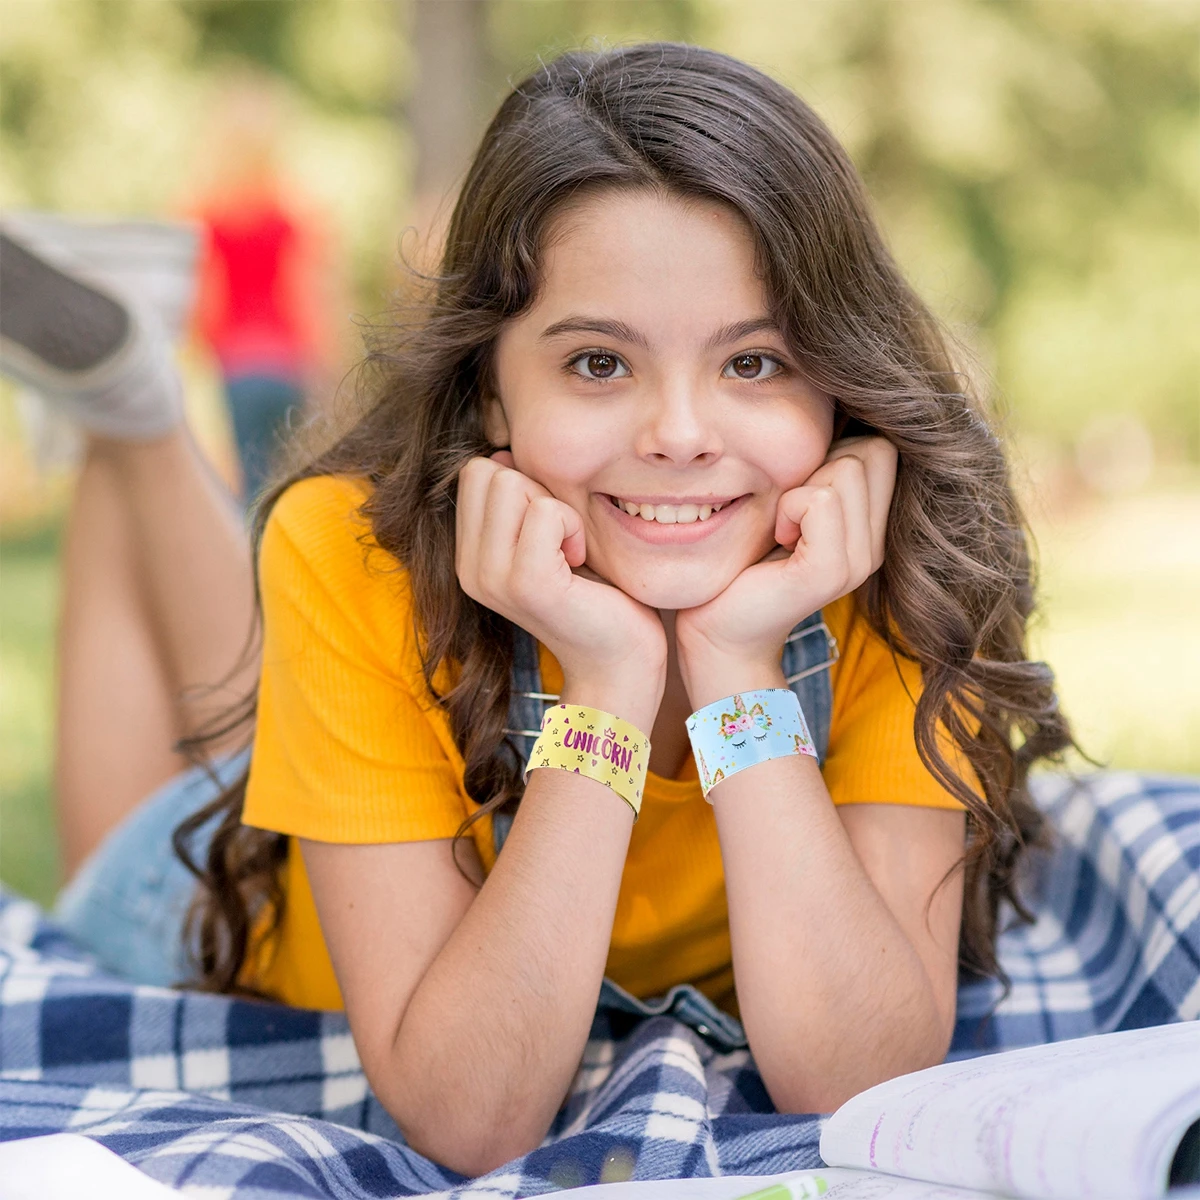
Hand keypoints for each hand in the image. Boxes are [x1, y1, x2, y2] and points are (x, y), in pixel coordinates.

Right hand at [456, 453, 666, 723]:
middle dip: (537, 492)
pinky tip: (580, 562)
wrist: (619, 660)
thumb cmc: (594, 594)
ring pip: (513, 484)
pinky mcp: (527, 583)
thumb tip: (501, 453)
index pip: (476, 472)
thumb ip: (520, 500)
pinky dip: (573, 527)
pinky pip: (545, 512)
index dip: (522, 485)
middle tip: (563, 541)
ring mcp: (493, 578)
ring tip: (571, 553)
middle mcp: (469, 569)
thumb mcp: (547, 538)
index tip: (550, 530)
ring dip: (557, 510)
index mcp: (468, 557)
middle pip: (489, 471)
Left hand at [675, 436, 897, 706]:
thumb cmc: (740, 561)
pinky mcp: (830, 572)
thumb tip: (831, 406)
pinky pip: (821, 501)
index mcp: (870, 527)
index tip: (796, 495)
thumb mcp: (786, 504)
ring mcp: (859, 561)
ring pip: (846, 469)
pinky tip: (775, 538)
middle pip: (871, 450)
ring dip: (797, 488)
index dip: (834, 453)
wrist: (717, 628)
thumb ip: (817, 467)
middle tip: (785, 513)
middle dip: (819, 465)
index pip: (880, 447)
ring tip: (779, 529)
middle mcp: (875, 545)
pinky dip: (788, 508)